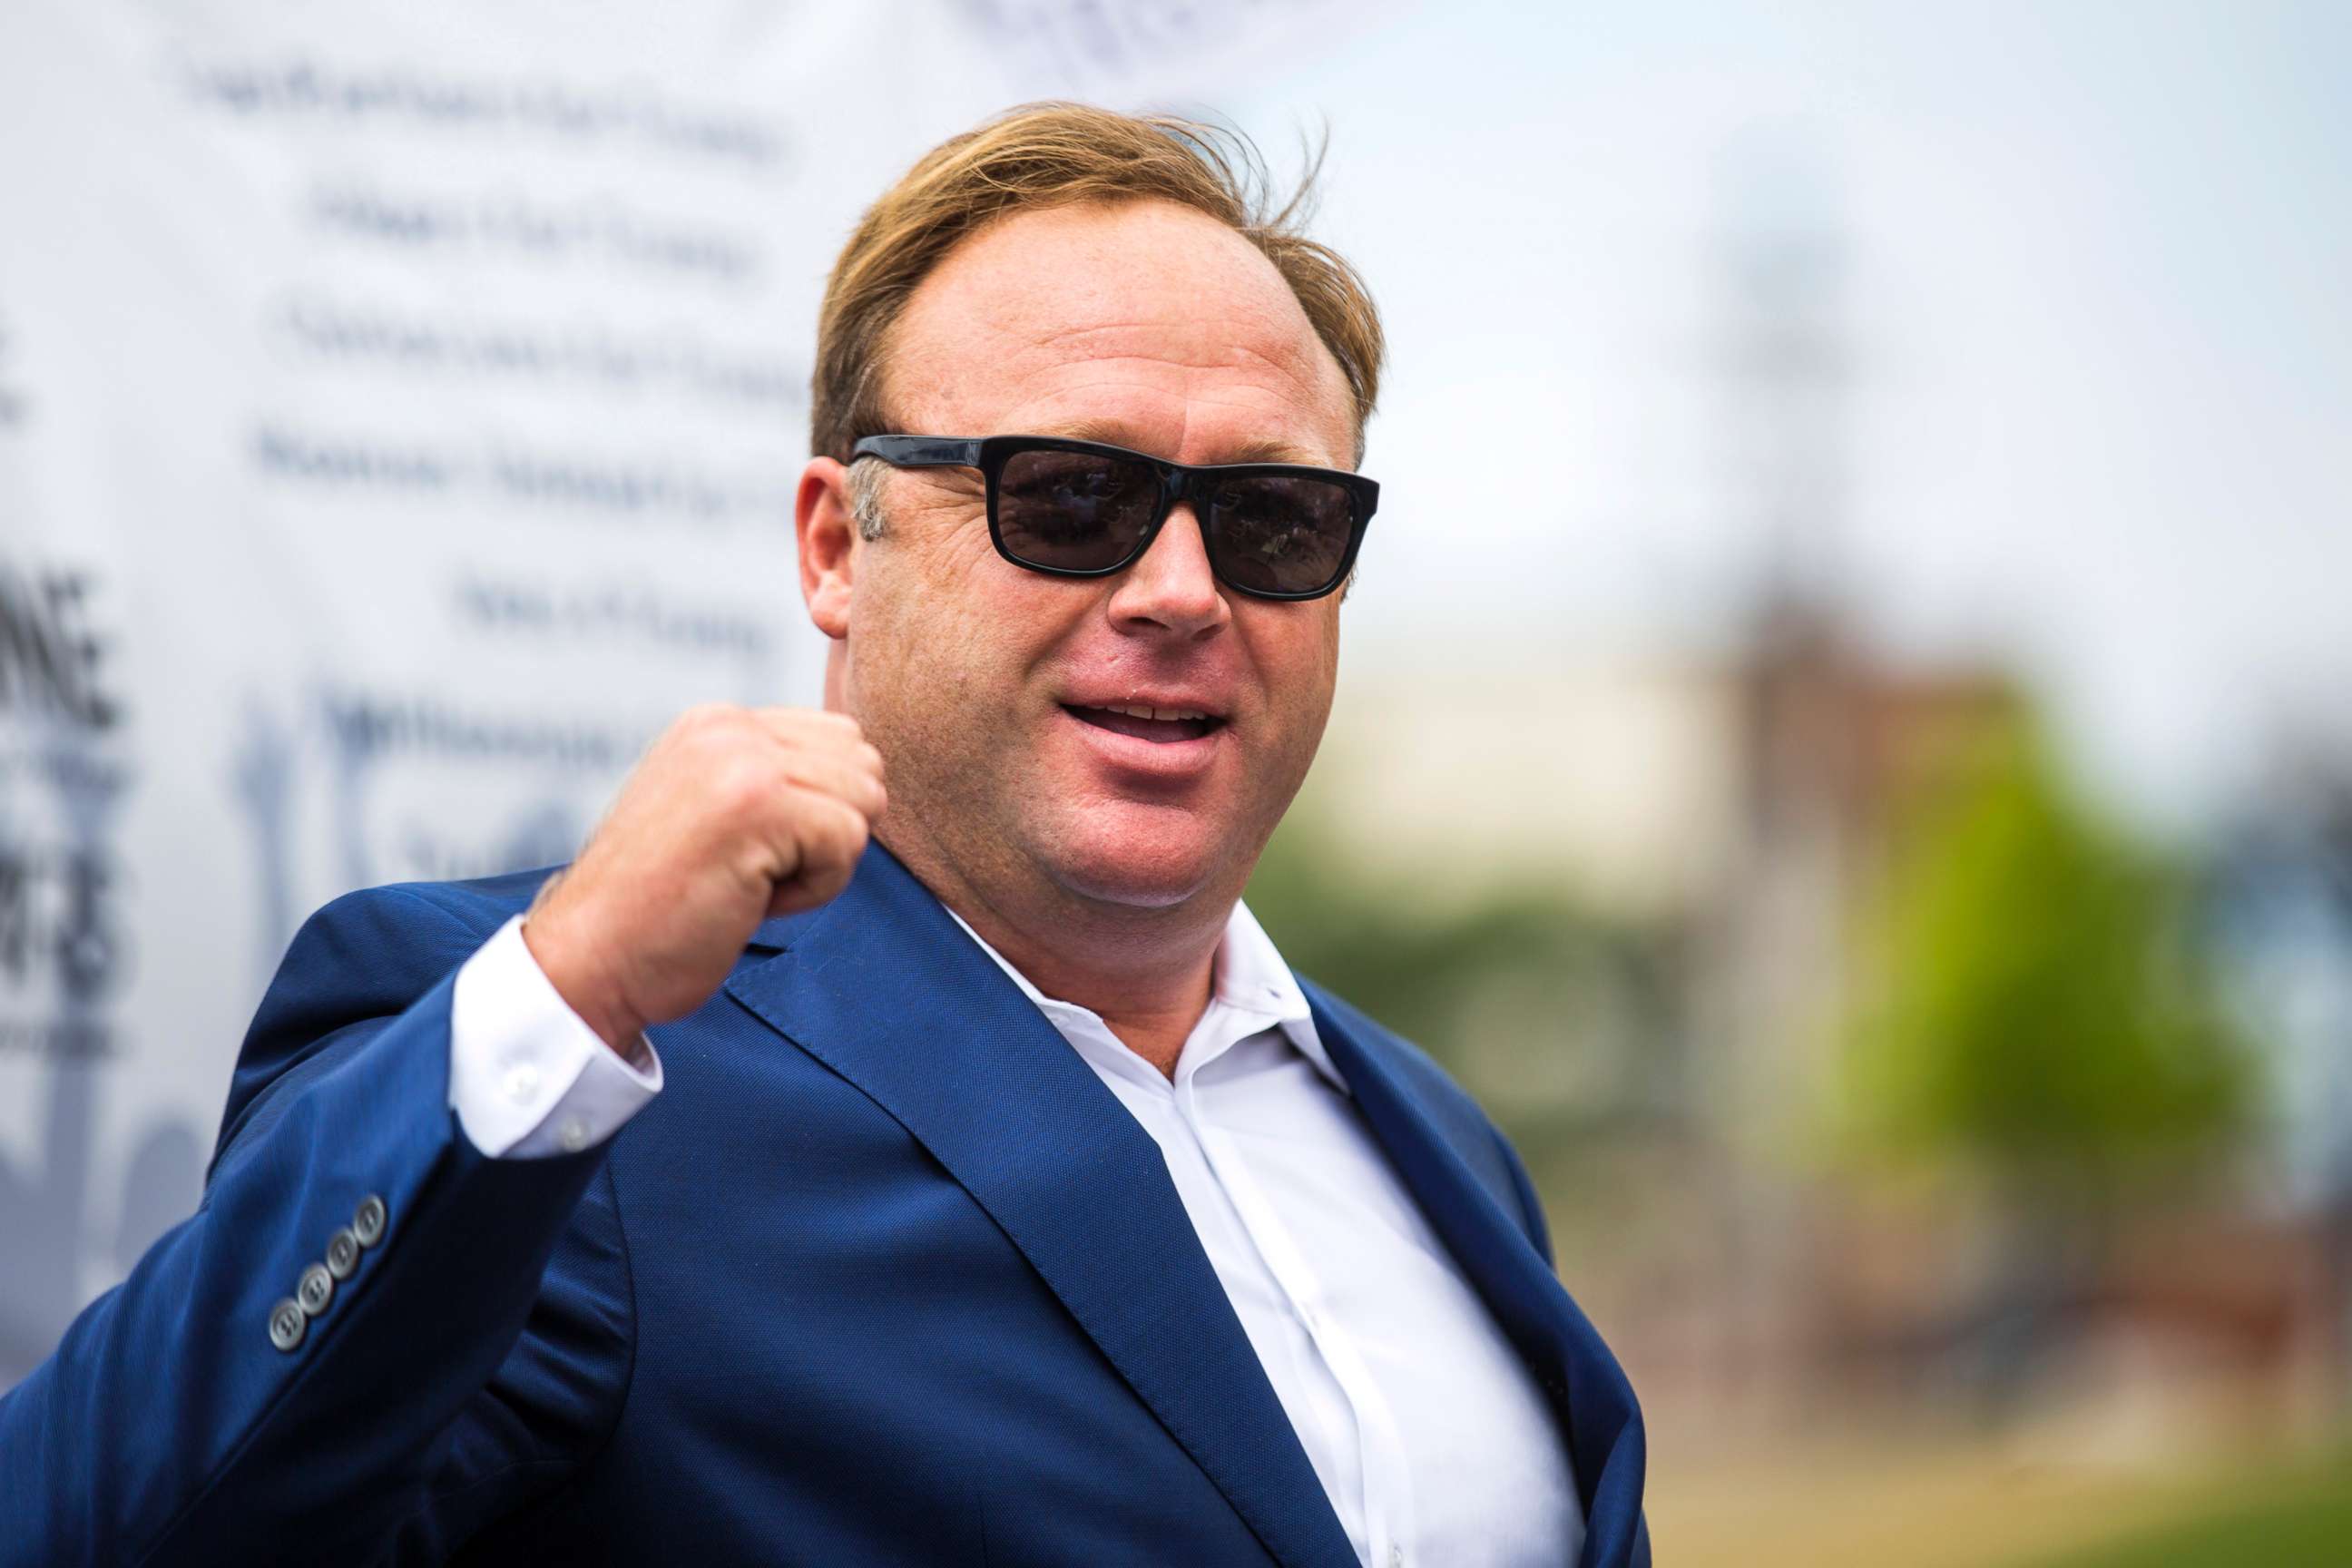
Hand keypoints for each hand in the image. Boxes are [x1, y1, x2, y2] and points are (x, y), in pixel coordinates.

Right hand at [521, 705, 886, 1051]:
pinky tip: (751, 899)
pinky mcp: (759, 804)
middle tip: (753, 870)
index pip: (841, 739)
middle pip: (864, 766)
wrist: (591, 959)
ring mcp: (743, 760)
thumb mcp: (713, 812)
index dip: (817, 813)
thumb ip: (774, 778)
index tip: (746, 849)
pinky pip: (848, 841)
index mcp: (719, 722)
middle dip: (829, 832)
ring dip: (821, 863)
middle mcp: (730, 726)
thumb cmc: (659, 906)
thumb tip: (866, 773)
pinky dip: (813, 890)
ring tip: (748, 882)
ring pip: (863, 802)